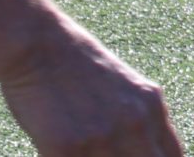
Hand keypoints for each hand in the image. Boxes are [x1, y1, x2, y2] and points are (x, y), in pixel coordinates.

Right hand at [0, 16, 182, 156]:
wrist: (41, 47)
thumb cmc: (79, 68)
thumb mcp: (128, 88)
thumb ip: (143, 119)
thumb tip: (148, 148)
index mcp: (152, 107)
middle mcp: (135, 123)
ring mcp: (102, 136)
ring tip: (86, 152)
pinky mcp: (66, 147)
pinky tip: (61, 153)